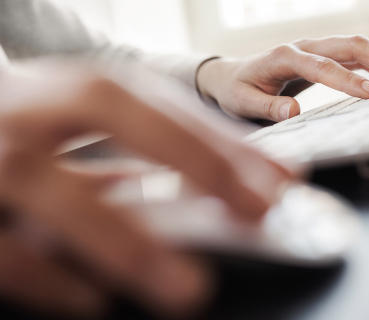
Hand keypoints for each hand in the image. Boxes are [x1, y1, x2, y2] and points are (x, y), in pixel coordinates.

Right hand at [0, 62, 292, 317]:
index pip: (153, 100)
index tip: (277, 177)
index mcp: (61, 88)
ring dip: (127, 239)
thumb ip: (133, 144)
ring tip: (190, 287)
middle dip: (193, 155)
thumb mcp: (68, 123)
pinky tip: (94, 301)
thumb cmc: (19, 127)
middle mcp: (22, 109)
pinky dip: (48, 277)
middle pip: (108, 108)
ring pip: (51, 187)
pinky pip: (0, 250)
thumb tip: (213, 175)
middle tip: (258, 209)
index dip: (216, 135)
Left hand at [197, 35, 368, 121]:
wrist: (232, 77)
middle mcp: (303, 47)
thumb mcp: (243, 103)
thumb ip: (267, 108)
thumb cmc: (238, 90)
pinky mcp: (321, 56)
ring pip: (356, 48)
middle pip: (349, 46)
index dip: (349, 80)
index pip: (322, 66)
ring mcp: (314, 49)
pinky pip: (353, 56)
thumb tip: (293, 112)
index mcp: (283, 57)